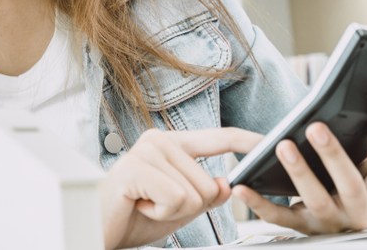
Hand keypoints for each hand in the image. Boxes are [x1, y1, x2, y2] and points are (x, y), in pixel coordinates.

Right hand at [100, 126, 261, 249]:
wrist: (97, 228)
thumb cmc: (133, 215)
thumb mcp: (179, 207)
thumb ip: (204, 194)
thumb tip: (226, 185)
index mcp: (173, 143)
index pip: (218, 138)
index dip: (246, 141)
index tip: (269, 141)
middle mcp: (161, 139)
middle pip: (209, 183)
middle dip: (188, 207)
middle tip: (155, 204)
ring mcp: (148, 150)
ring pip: (195, 194)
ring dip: (171, 212)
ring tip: (145, 204)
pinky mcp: (137, 167)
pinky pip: (176, 199)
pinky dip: (160, 214)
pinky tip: (139, 206)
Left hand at [232, 88, 366, 234]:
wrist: (349, 229)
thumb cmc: (365, 181)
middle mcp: (359, 208)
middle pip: (349, 182)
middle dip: (334, 155)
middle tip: (315, 125)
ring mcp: (330, 220)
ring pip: (314, 200)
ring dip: (299, 173)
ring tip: (282, 145)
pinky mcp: (302, 228)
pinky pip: (278, 217)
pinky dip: (258, 203)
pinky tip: (241, 184)